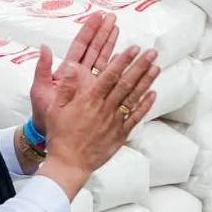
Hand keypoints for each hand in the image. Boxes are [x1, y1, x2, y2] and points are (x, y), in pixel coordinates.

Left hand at [29, 12, 119, 132]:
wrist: (50, 134)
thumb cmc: (42, 113)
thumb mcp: (39, 89)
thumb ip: (43, 69)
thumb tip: (44, 47)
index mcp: (68, 71)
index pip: (81, 45)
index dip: (89, 31)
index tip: (97, 16)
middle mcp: (81, 74)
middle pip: (95, 48)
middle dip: (104, 32)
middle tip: (112, 17)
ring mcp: (91, 84)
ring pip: (104, 60)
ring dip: (112, 45)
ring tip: (120, 30)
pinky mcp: (98, 95)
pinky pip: (112, 79)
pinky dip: (119, 69)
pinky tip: (127, 59)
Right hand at [42, 45, 161, 182]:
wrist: (69, 163)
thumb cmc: (60, 135)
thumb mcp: (55, 108)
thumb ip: (66, 86)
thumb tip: (71, 65)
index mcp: (89, 100)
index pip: (110, 75)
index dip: (123, 60)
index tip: (133, 48)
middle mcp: (105, 108)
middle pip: (126, 83)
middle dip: (140, 65)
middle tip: (152, 52)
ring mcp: (114, 121)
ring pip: (133, 97)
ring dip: (146, 81)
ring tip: (156, 67)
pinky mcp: (120, 134)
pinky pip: (136, 117)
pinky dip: (145, 105)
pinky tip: (153, 93)